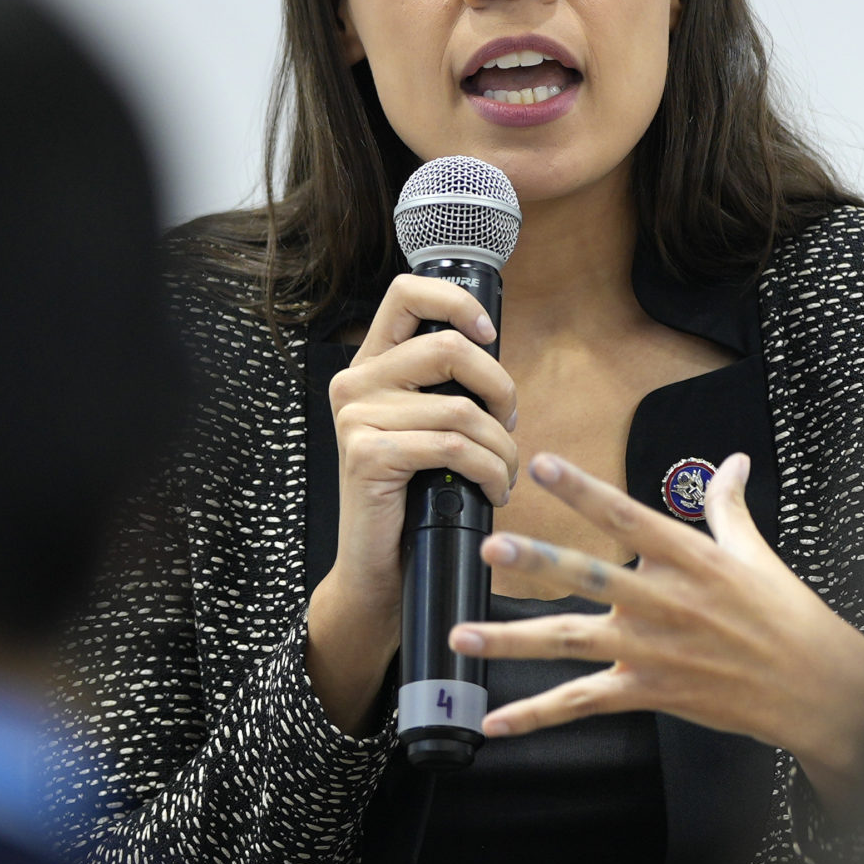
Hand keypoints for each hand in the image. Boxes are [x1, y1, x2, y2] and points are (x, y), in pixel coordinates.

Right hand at [304, 274, 517, 735]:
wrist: (378, 571)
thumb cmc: (413, 500)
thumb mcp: (428, 429)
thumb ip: (445, 386)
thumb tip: (492, 352)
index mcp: (370, 366)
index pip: (406, 293)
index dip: (456, 301)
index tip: (489, 335)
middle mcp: (354, 383)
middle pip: (449, 347)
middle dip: (500, 389)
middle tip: (508, 428)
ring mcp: (355, 418)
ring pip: (461, 409)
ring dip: (502, 448)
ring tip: (504, 475)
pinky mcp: (368, 454)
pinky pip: (453, 447)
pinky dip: (490, 472)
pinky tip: (493, 492)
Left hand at [453, 451, 863, 817]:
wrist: (815, 687)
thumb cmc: (786, 615)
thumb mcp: (757, 553)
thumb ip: (730, 506)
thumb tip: (733, 461)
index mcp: (689, 558)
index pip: (628, 516)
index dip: (584, 490)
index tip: (543, 463)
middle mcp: (665, 602)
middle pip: (592, 577)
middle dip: (539, 562)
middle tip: (491, 548)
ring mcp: (654, 650)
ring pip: (571, 642)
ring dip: (512, 640)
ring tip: (460, 635)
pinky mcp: (650, 692)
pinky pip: (583, 703)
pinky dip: (536, 715)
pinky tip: (495, 722)